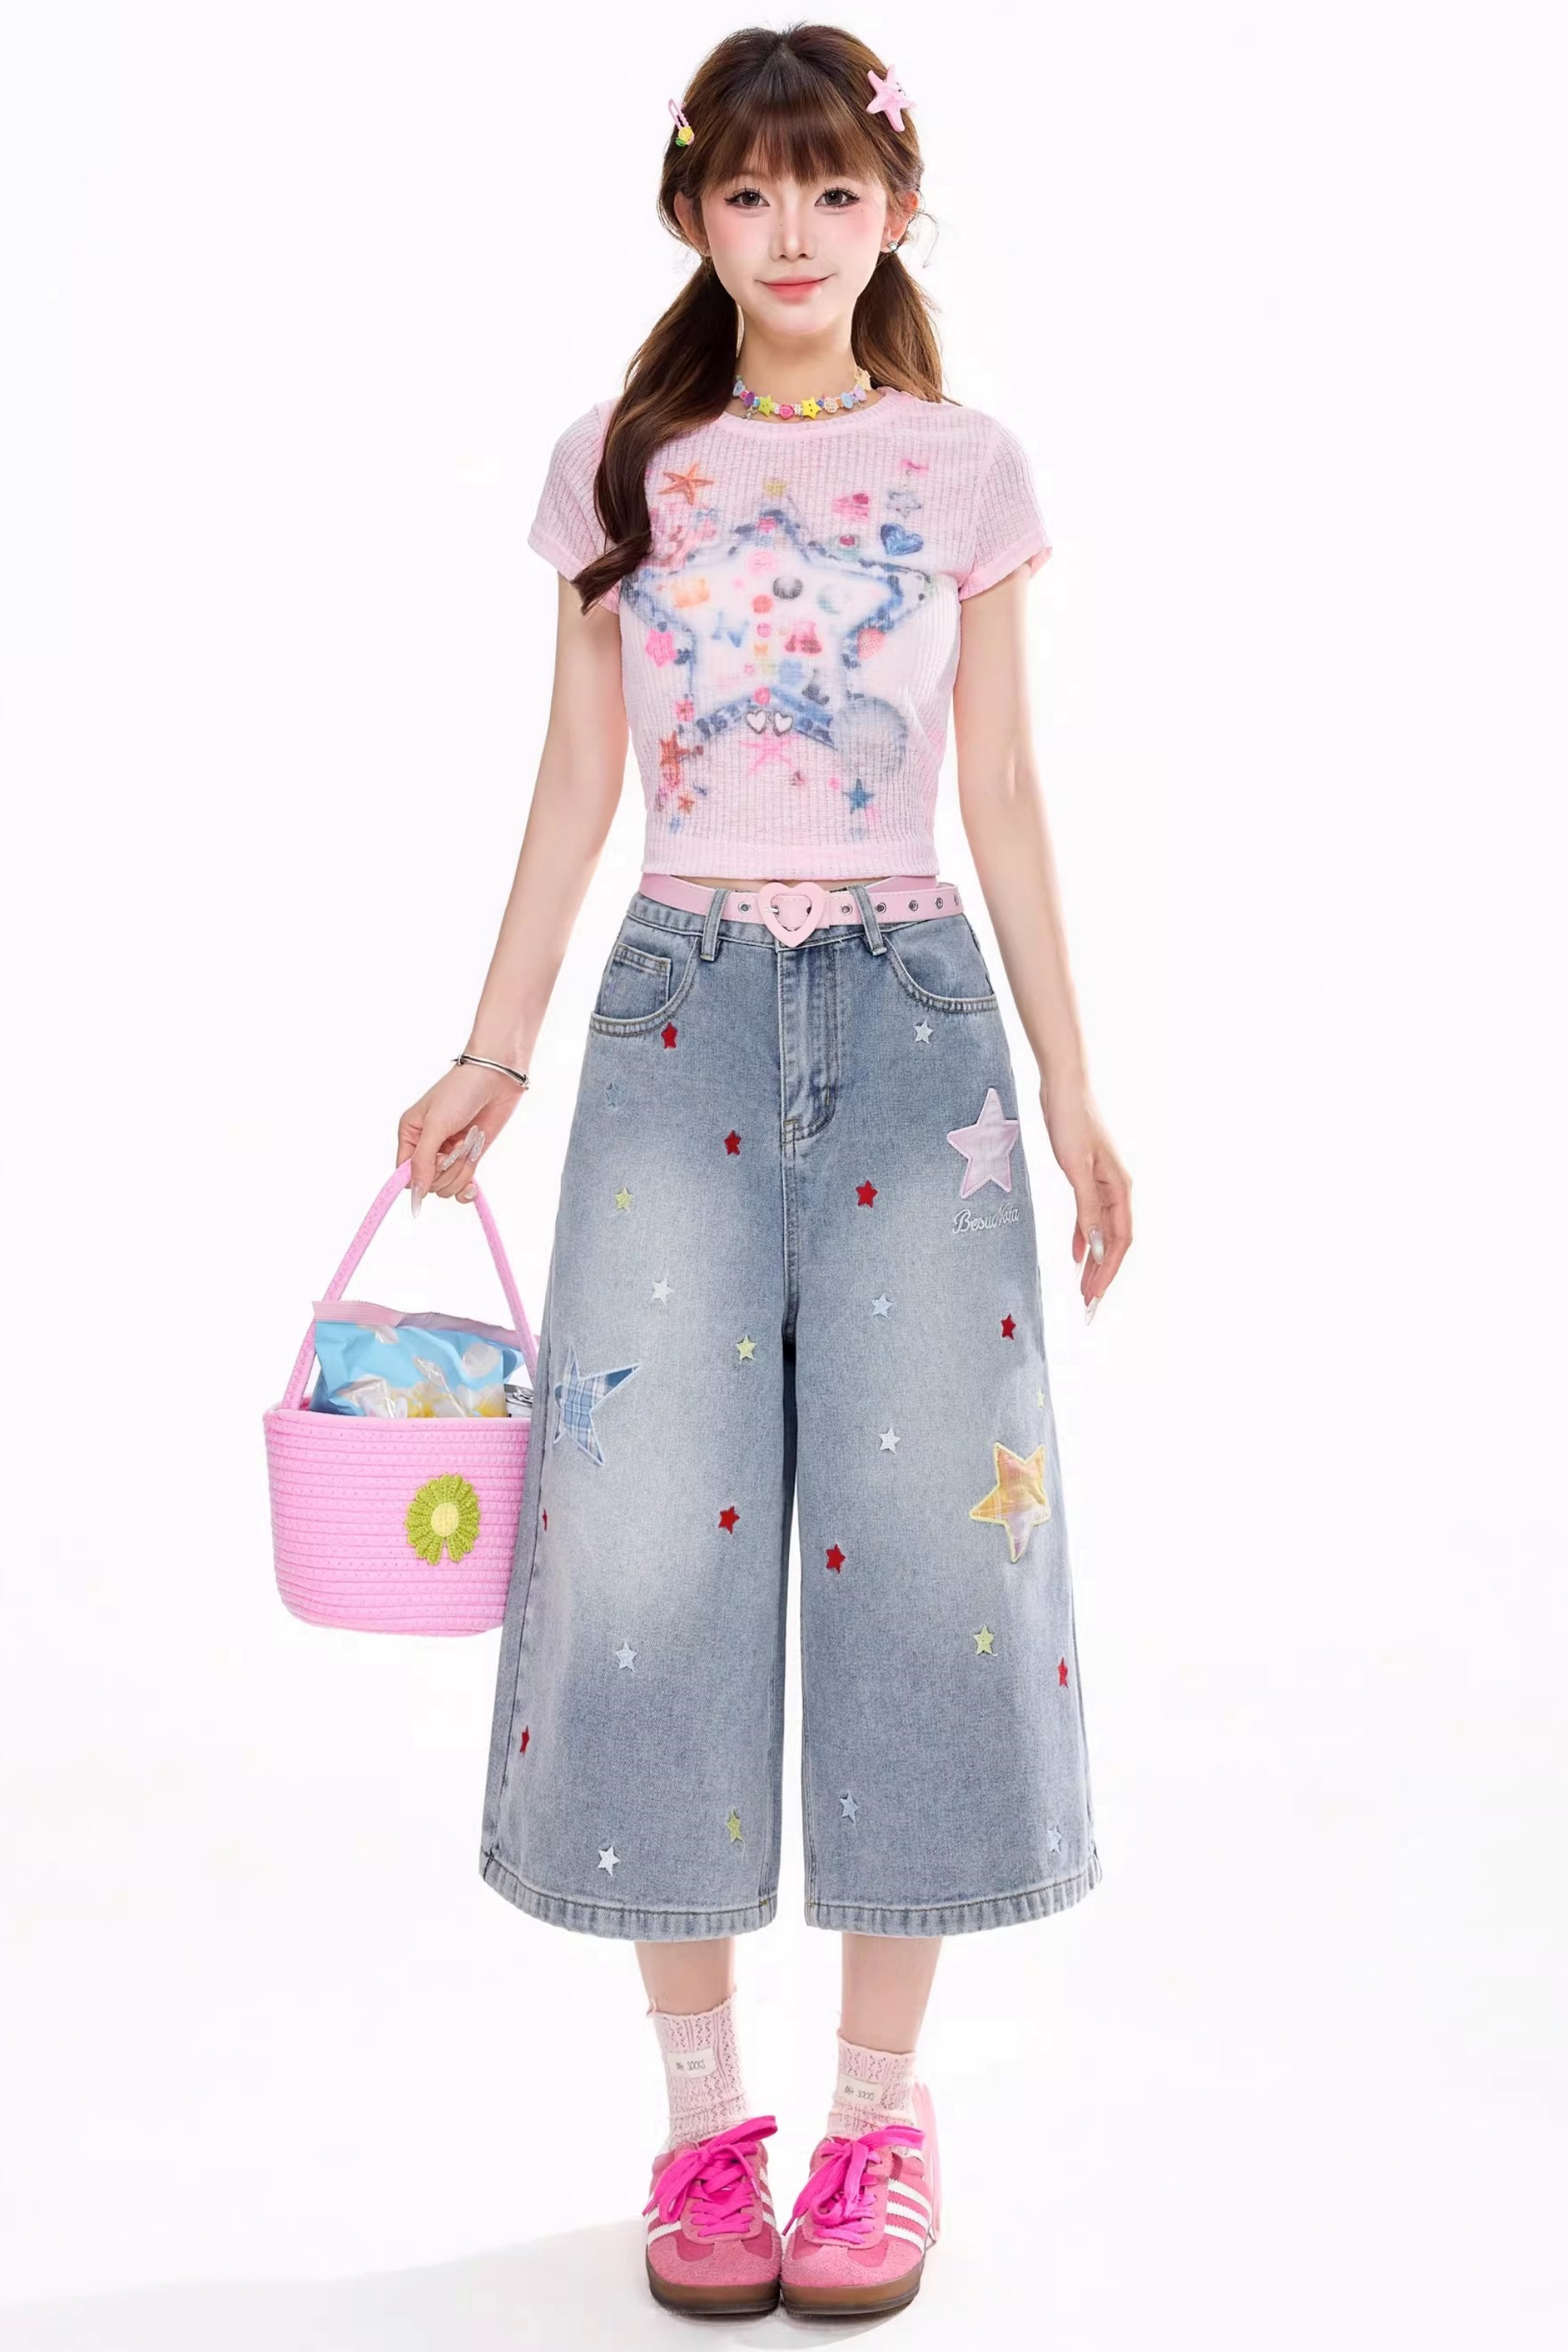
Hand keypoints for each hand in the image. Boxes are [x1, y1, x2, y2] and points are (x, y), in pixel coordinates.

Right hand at [396, 1062, 525, 1212]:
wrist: (496, 1078)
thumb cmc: (461, 1092)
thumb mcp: (436, 1125)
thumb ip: (423, 1160)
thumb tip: (415, 1193)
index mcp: (410, 1134)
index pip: (404, 1173)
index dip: (418, 1178)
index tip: (435, 1167)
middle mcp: (427, 1146)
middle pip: (428, 1183)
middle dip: (446, 1169)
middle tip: (456, 1144)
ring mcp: (449, 1154)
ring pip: (447, 1186)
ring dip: (461, 1171)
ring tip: (469, 1143)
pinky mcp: (469, 1157)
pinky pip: (462, 1187)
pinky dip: (467, 1189)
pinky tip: (473, 1185)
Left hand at [1039, 1077, 1131, 1322]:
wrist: (1063, 1087)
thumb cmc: (1071, 1121)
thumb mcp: (1076, 1168)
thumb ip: (1086, 1208)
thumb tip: (1094, 1247)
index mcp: (1120, 1188)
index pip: (1120, 1241)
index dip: (1109, 1271)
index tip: (1095, 1296)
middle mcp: (1116, 1189)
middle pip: (1113, 1241)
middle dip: (1102, 1274)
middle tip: (1088, 1304)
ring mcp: (1102, 1183)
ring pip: (1101, 1232)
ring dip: (1093, 1260)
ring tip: (1083, 1287)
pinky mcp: (1086, 1176)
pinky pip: (1089, 1216)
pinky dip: (1083, 1237)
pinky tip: (1075, 1254)